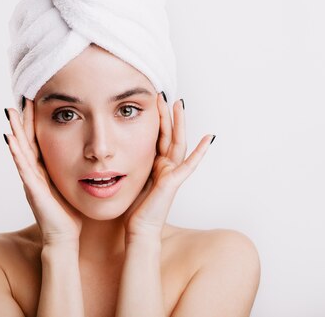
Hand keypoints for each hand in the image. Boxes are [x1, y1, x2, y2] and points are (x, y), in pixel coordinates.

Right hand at [4, 98, 82, 245]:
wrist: (65, 238)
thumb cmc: (70, 214)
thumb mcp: (72, 185)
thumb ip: (74, 171)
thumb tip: (89, 157)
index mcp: (44, 171)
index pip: (38, 141)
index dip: (35, 122)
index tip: (36, 101)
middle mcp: (34, 173)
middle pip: (26, 141)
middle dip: (22, 120)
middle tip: (20, 98)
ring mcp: (31, 181)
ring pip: (20, 151)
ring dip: (15, 130)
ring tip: (10, 112)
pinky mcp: (32, 190)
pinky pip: (22, 167)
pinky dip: (15, 153)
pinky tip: (10, 139)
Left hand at [123, 94, 213, 239]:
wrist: (139, 229)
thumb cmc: (133, 209)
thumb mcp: (130, 179)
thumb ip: (131, 164)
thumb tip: (116, 150)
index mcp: (156, 166)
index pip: (158, 137)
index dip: (158, 119)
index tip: (154, 102)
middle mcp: (166, 167)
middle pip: (170, 135)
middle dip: (168, 115)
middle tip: (166, 95)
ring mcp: (172, 174)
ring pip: (178, 142)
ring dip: (180, 123)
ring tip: (179, 105)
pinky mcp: (174, 182)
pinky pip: (189, 164)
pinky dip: (200, 151)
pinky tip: (208, 139)